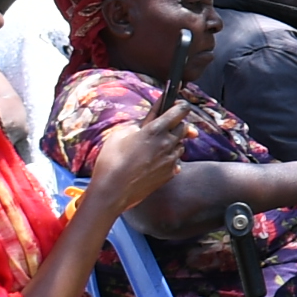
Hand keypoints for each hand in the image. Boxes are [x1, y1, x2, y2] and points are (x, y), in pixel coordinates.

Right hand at [96, 86, 195, 214]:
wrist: (112, 191)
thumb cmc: (112, 160)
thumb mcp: (120, 134)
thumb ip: (138, 124)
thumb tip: (146, 123)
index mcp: (156, 129)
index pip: (181, 110)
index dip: (180, 106)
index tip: (176, 106)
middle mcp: (168, 143)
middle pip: (184, 127)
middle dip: (176, 125)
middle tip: (163, 127)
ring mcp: (171, 160)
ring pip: (181, 145)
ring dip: (173, 142)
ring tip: (155, 147)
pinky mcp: (170, 174)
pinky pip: (176, 161)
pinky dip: (169, 159)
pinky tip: (155, 161)